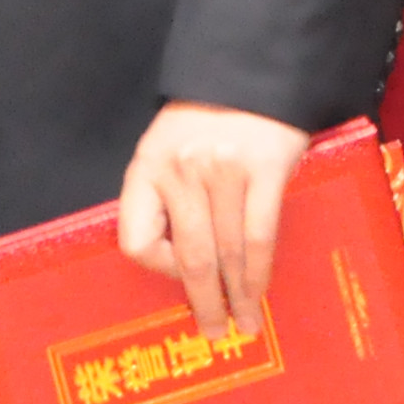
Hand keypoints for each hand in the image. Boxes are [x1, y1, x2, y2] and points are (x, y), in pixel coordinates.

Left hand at [117, 101, 308, 339]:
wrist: (253, 69)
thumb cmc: (207, 116)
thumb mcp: (166, 146)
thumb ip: (165, 194)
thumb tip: (177, 261)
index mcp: (148, 167)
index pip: (137, 240)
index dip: (158, 268)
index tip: (179, 276)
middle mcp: (181, 170)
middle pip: (190, 256)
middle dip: (203, 303)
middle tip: (213, 334)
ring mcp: (224, 170)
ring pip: (227, 253)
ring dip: (237, 297)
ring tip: (244, 324)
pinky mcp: (265, 168)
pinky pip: (260, 236)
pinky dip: (259, 273)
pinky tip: (260, 292)